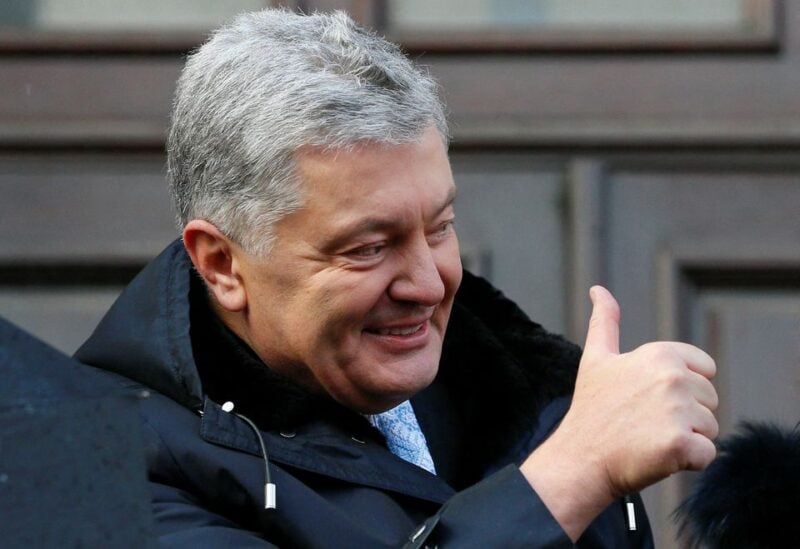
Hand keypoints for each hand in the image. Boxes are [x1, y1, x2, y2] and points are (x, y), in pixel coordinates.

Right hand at [521, 286, 718, 539]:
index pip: (704, 370)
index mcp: (660, 354)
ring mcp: (677, 412)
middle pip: (709, 400)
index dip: (682, 389)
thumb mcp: (595, 358)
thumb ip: (605, 321)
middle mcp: (672, 378)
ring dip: (686, 439)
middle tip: (646, 423)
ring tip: (649, 439)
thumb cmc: (591, 410)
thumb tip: (598, 289)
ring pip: (710, 428)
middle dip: (686, 415)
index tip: (650, 399)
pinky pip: (707, 455)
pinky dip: (688, 461)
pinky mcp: (680, 445)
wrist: (579, 458)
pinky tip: (658, 457)